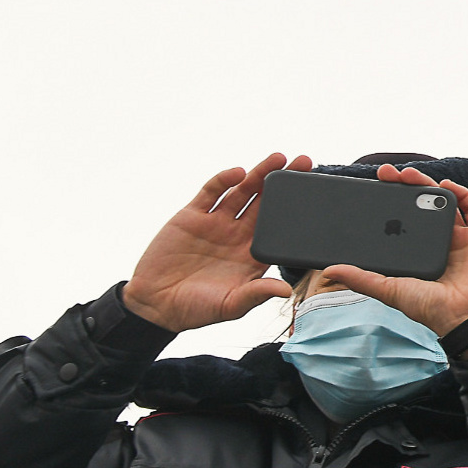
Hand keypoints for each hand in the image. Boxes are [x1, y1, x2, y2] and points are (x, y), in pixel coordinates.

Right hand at [122, 153, 305, 331]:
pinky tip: (238, 172)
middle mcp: (237, 235)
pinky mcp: (191, 216)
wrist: (153, 305)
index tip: (314, 194)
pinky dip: (223, 180)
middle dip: (284, 182)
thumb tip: (284, 291)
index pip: (279, 227)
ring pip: (242, 192)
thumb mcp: (230, 306)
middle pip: (265, 202)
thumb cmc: (195, 310)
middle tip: (305, 161)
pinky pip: (211, 193)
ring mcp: (215, 223)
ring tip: (278, 157)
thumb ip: (255, 294)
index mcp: (252, 254)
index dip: (296, 210)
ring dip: (259, 174)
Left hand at [308, 165, 467, 353]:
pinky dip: (461, 192)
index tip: (371, 188)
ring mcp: (459, 237)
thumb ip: (361, 279)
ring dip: (427, 184)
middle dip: (403, 186)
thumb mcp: (388, 290)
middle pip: (420, 205)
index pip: (401, 221)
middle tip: (385, 173)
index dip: (387, 202)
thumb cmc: (429, 308)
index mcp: (418, 252)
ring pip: (443, 202)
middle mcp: (438, 241)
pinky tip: (444, 184)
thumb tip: (329, 269)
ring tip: (409, 174)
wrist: (464, 316)